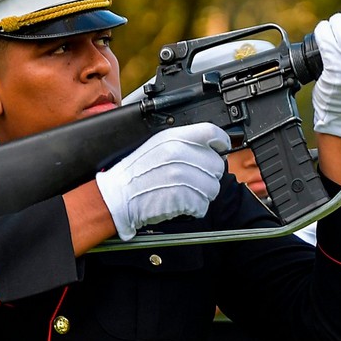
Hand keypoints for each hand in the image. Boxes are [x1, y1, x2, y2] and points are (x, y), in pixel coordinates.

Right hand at [95, 123, 229, 240]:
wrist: (117, 197)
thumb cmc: (136, 174)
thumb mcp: (157, 145)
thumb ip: (184, 142)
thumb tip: (211, 146)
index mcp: (173, 138)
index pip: (211, 132)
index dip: (221, 141)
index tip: (222, 148)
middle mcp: (179, 154)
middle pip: (217, 164)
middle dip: (208, 175)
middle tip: (193, 180)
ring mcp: (181, 175)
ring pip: (213, 187)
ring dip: (202, 194)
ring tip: (184, 193)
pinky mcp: (182, 197)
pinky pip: (203, 204)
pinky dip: (194, 208)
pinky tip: (180, 204)